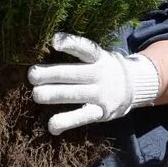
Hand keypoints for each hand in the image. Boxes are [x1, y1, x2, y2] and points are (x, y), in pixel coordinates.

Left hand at [28, 33, 160, 134]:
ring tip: (36, 95)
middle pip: (73, 73)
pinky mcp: (101, 112)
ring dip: (52, 94)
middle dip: (50, 74)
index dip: (70, 43)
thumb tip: (48, 48)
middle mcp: (100, 74)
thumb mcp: (98, 56)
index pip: (84, 48)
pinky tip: (51, 125)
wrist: (135, 86)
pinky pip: (81, 117)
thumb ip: (79, 55)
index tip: (54, 41)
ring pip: (73, 95)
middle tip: (32, 75)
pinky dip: (65, 121)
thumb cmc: (104, 68)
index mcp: (98, 57)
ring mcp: (101, 94)